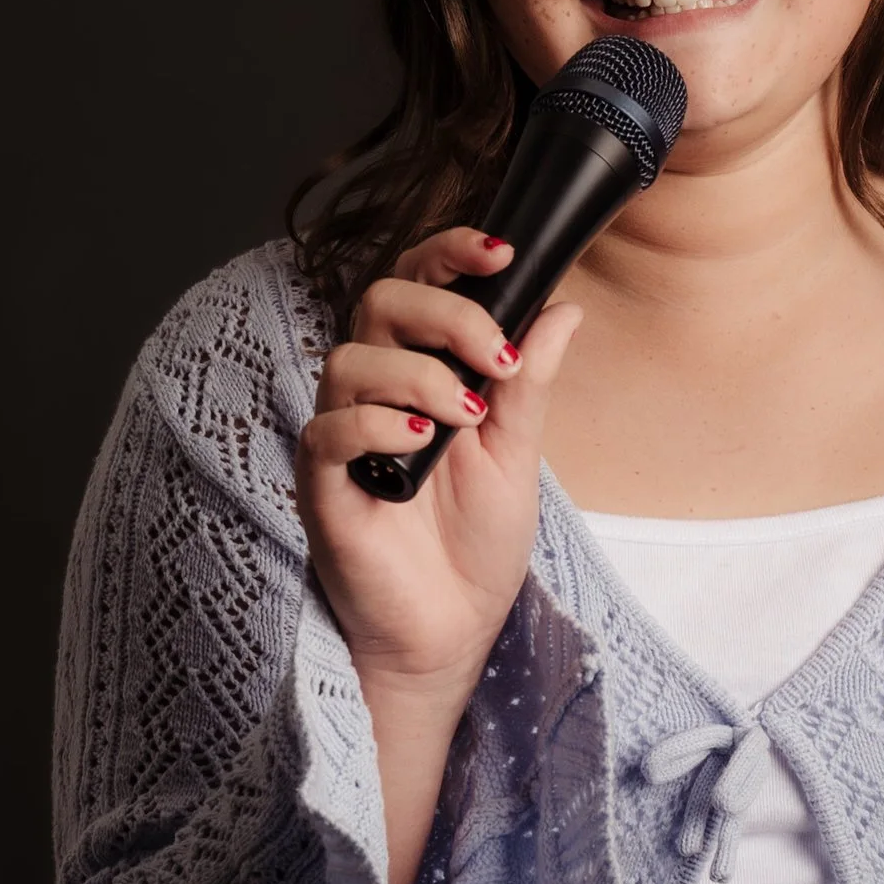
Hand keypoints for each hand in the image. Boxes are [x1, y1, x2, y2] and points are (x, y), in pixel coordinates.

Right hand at [295, 228, 584, 883]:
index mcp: (420, 371)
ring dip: (417, 374)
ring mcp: (343, 435)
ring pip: (350, 359)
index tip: (503, 253)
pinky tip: (421, 444)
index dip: (449, 253)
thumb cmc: (474, 544)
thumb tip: (562, 306)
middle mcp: (375, 391)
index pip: (417, 283)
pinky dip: (378, 423)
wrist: (451, 630)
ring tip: (463, 416)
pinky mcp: (321, 483)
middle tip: (494, 358)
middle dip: (445, 314)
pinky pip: (329, 429)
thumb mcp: (517, 452)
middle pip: (379, 302)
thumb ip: (527, 380)